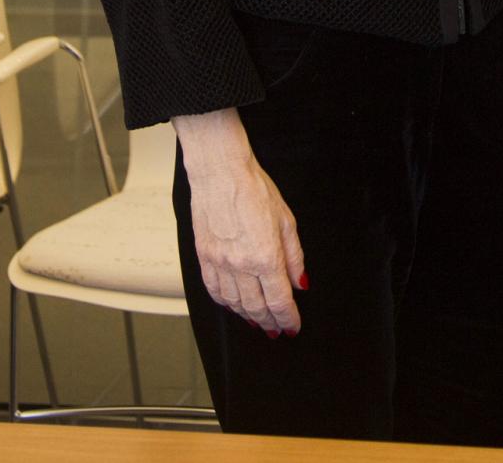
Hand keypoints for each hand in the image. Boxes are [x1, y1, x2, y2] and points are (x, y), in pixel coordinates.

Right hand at [176, 110, 305, 334]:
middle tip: (277, 329)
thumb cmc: (254, 188)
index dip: (288, 318)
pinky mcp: (203, 258)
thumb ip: (294, 256)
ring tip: (258, 322)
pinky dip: (226, 304)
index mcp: (265, 256)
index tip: (293, 326)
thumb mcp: (286, 219)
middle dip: (269, 322)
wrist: (220, 172)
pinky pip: (214, 291)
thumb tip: (299, 282)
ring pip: (234, 304)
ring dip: (248, 317)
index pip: (279, 300)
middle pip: (256, 308)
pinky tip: (234, 306)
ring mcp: (218, 263)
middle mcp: (240, 265)